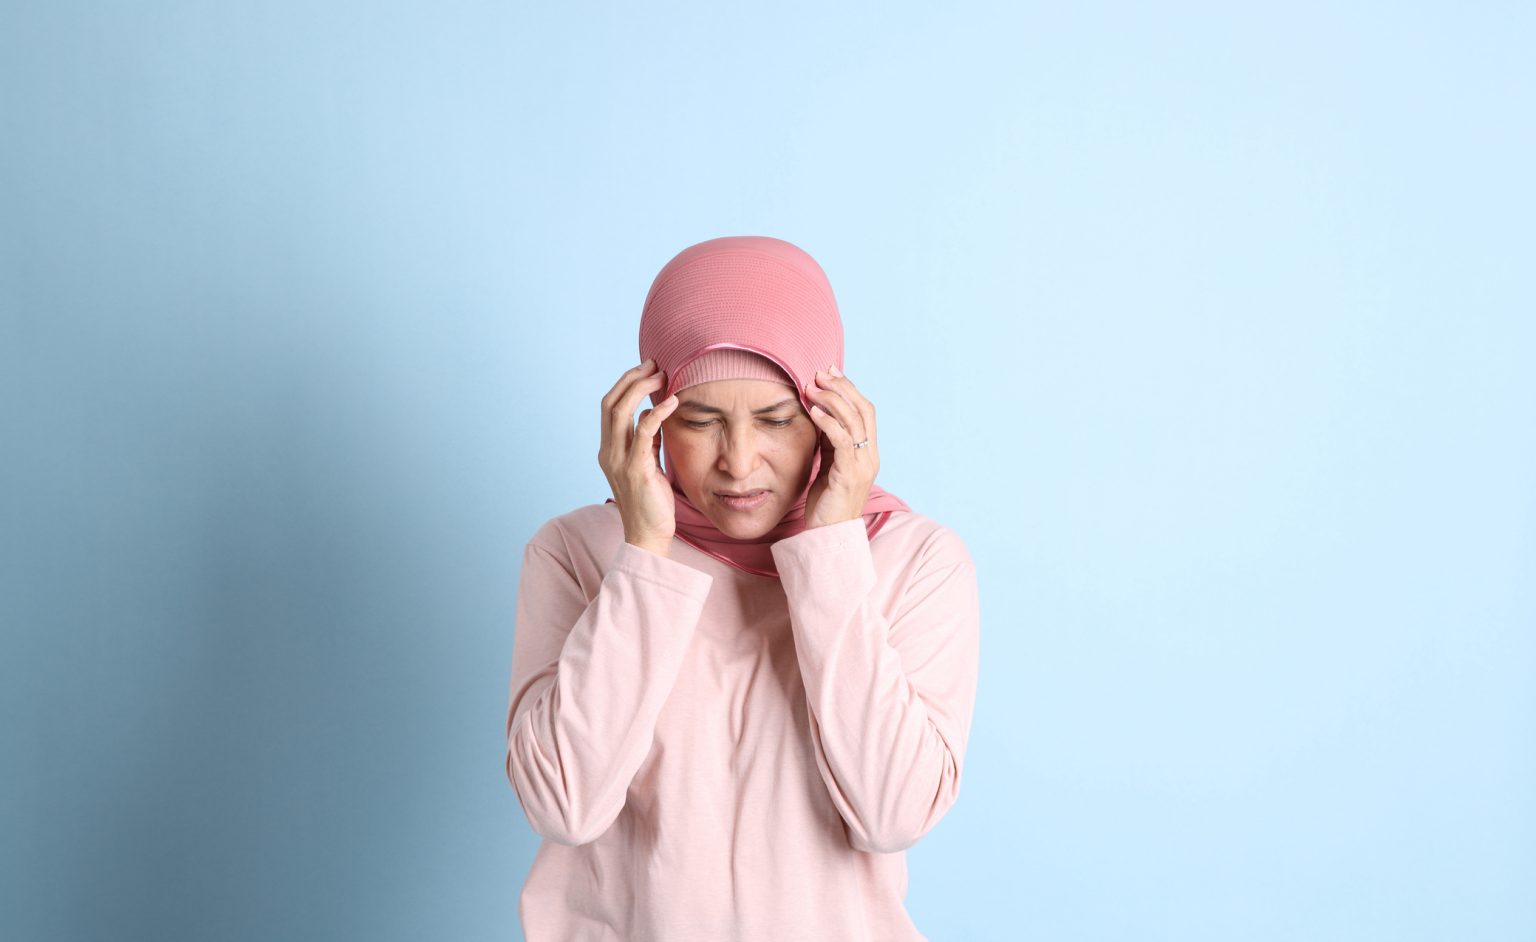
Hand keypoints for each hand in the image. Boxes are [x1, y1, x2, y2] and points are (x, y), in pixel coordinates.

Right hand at [599, 359, 678, 551]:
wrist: (648, 535)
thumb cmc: (652, 501)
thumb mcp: (647, 464)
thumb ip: (647, 441)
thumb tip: (654, 413)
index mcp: (608, 450)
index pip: (608, 407)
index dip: (625, 384)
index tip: (646, 369)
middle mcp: (608, 452)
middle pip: (610, 403)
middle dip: (631, 379)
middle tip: (654, 365)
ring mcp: (618, 461)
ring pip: (621, 412)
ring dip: (641, 388)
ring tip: (662, 376)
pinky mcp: (636, 469)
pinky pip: (644, 431)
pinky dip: (657, 412)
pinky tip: (672, 401)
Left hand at [802, 365, 879, 529]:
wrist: (829, 538)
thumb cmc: (826, 505)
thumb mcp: (828, 466)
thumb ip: (829, 443)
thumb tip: (818, 414)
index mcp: (868, 453)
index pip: (865, 411)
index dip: (849, 389)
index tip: (829, 372)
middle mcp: (871, 456)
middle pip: (863, 409)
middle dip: (842, 387)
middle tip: (820, 373)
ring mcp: (863, 465)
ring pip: (854, 420)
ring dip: (832, 400)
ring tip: (811, 388)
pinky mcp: (850, 474)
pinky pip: (843, 440)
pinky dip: (829, 422)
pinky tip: (813, 411)